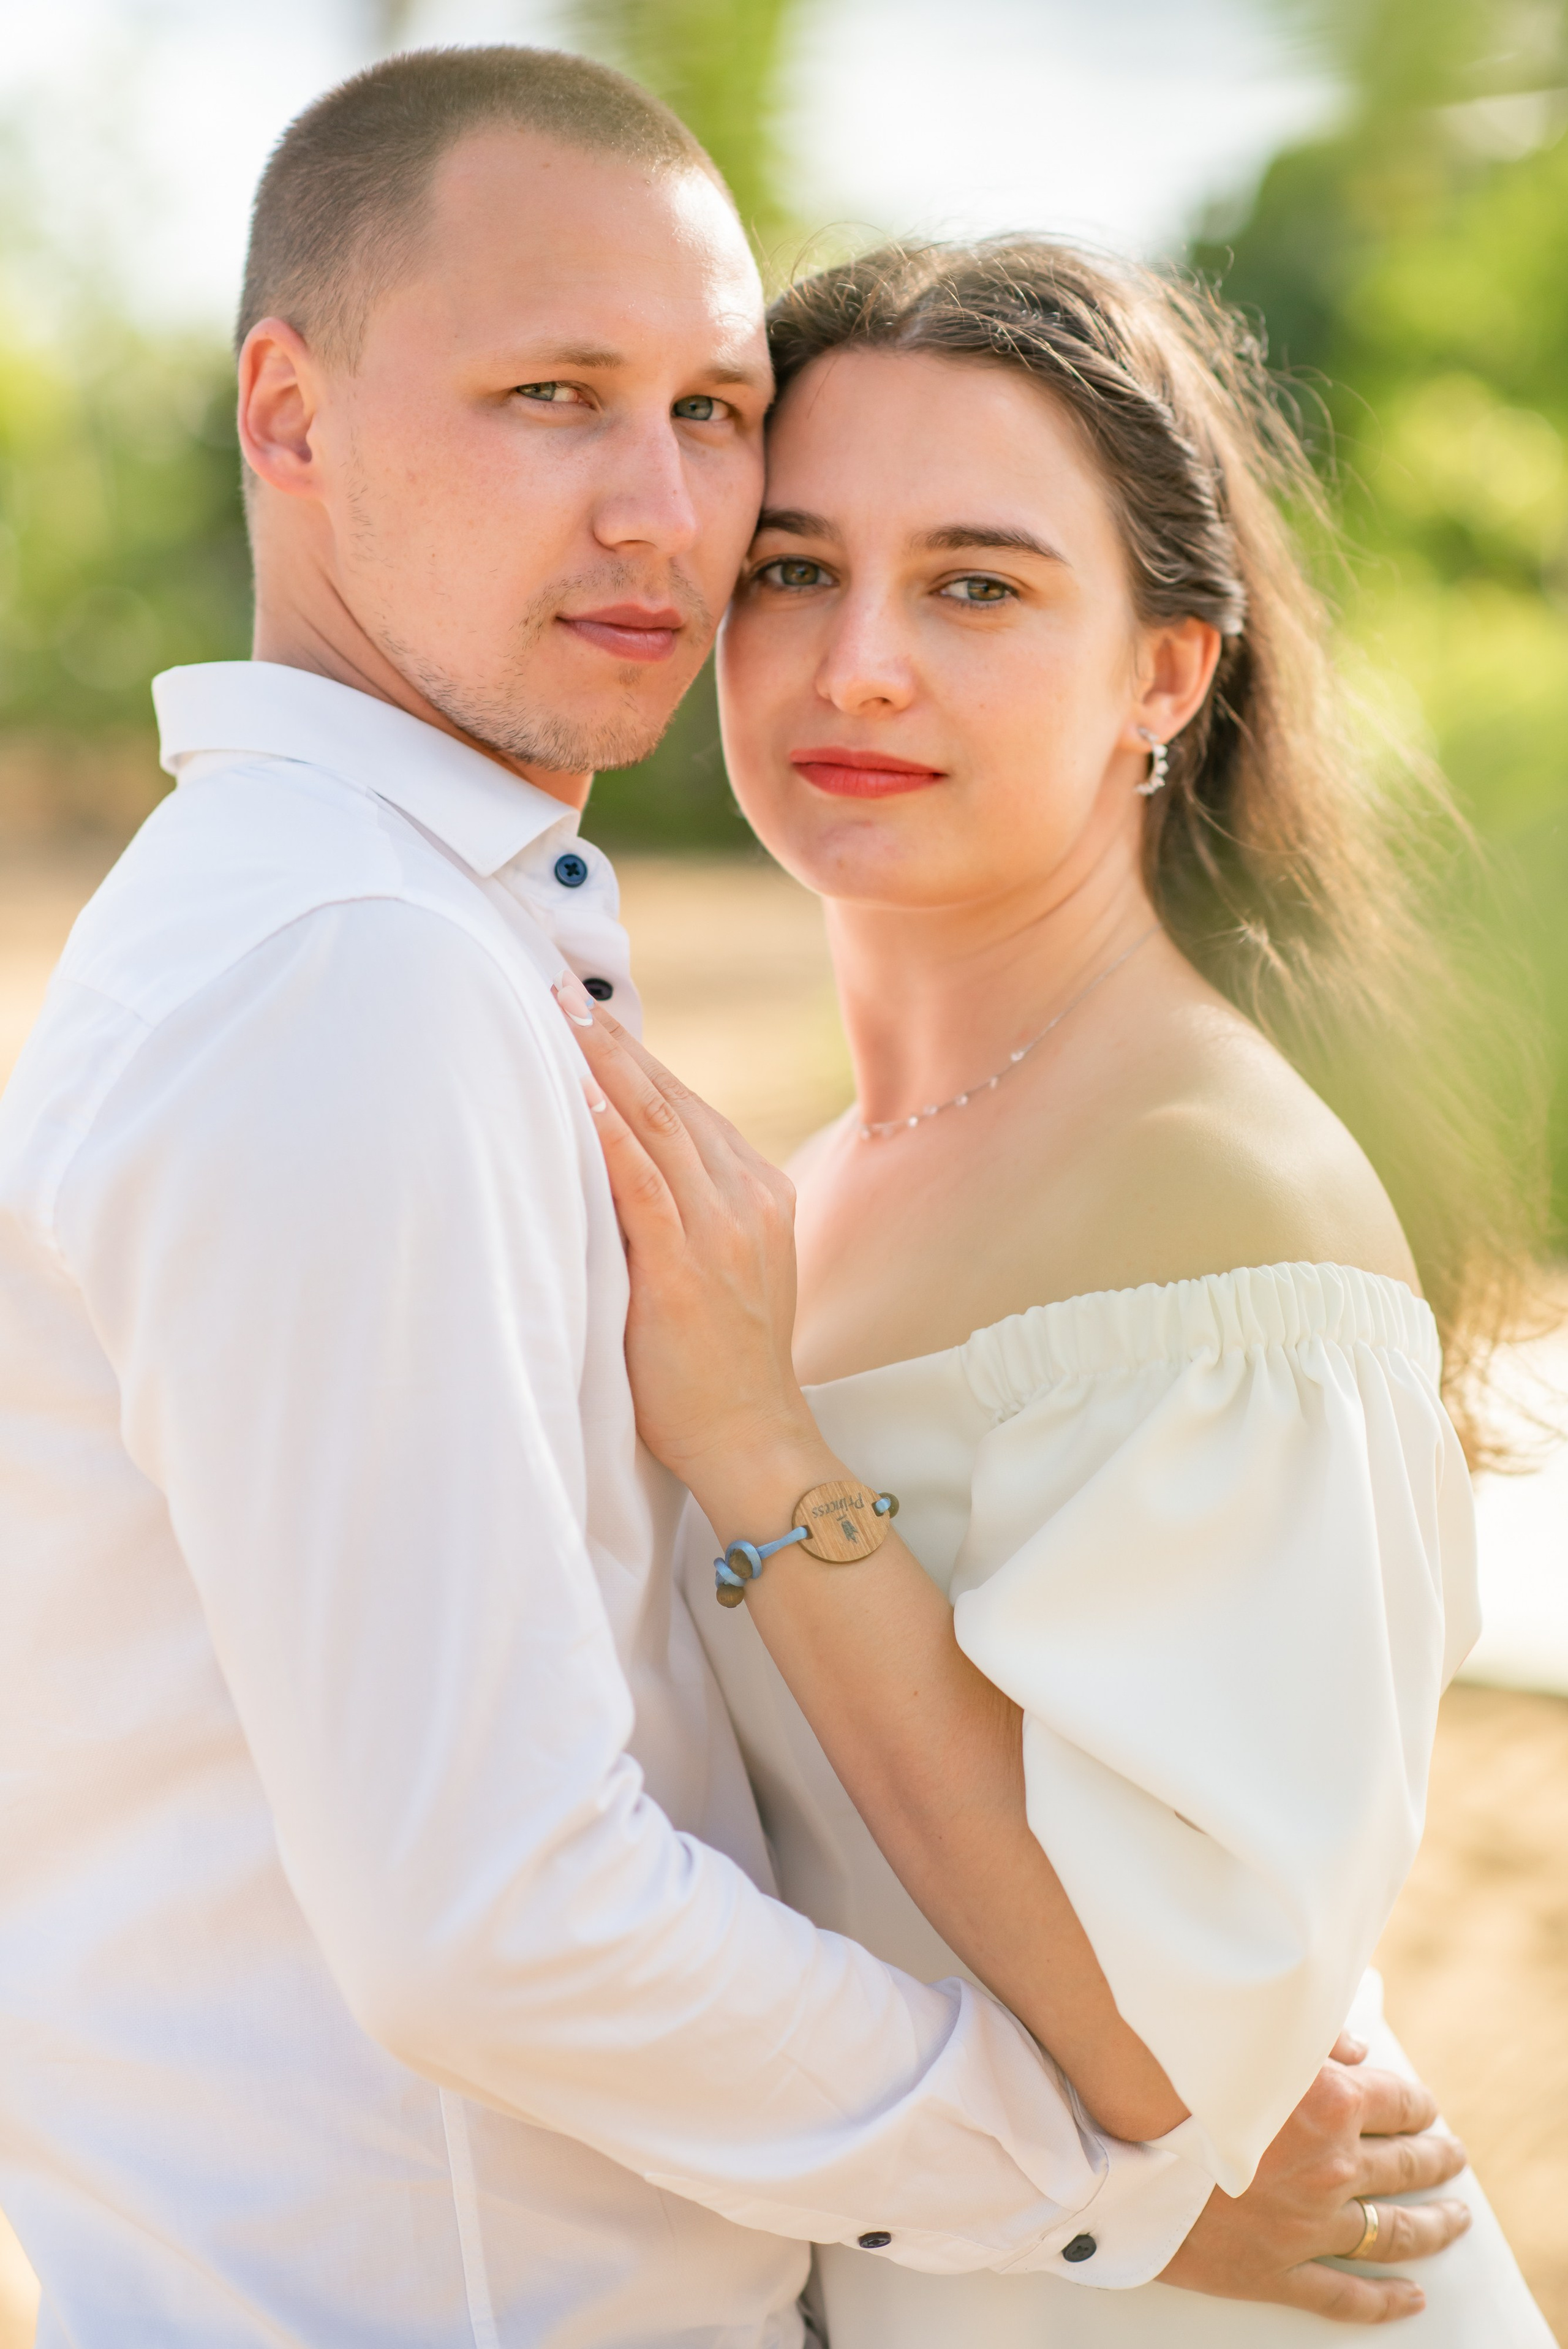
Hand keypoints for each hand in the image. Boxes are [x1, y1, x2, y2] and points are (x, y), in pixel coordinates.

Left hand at [553, 976, 824, 1495]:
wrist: (753, 1436)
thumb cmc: (720, 1362)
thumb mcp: (721, 1266)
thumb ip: (687, 1211)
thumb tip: (616, 1165)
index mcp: (758, 1191)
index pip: (688, 1105)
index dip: (635, 1053)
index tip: (587, 1009)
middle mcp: (747, 1197)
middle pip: (670, 1098)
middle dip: (612, 1038)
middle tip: (558, 984)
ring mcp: (721, 1231)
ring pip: (657, 1125)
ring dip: (602, 1064)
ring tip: (556, 1013)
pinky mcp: (686, 1270)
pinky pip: (643, 1186)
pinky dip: (609, 1134)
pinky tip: (577, 1093)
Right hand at [1160, 2033, 1470, 2321]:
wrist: (1120, 2156)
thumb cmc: (1177, 2085)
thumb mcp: (1248, 2042)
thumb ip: (1311, 2039)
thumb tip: (1359, 2050)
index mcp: (1328, 2104)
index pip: (1397, 2100)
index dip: (1416, 2103)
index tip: (1424, 2106)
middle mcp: (1330, 2167)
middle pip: (1405, 2164)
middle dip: (1434, 2158)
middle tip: (1451, 2157)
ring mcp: (1308, 2226)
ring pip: (1393, 2234)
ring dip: (1432, 2226)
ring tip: (1455, 2219)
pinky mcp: (1276, 2272)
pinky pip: (1346, 2296)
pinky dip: (1387, 2301)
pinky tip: (1413, 2298)